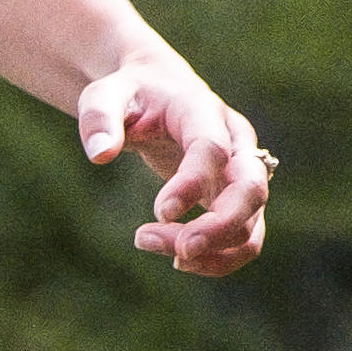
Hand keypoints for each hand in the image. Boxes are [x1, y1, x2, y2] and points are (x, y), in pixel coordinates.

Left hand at [78, 55, 272, 277]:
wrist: (158, 91)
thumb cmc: (130, 94)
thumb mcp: (105, 94)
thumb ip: (99, 118)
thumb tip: (99, 155)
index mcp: (203, 112)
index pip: (213, 150)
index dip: (192, 183)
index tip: (160, 212)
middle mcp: (235, 142)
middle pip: (252, 189)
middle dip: (221, 227)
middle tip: (179, 252)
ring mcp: (242, 172)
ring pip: (252, 223)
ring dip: (213, 250)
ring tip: (150, 244)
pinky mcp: (235, 198)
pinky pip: (244, 238)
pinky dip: (218, 259)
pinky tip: (176, 259)